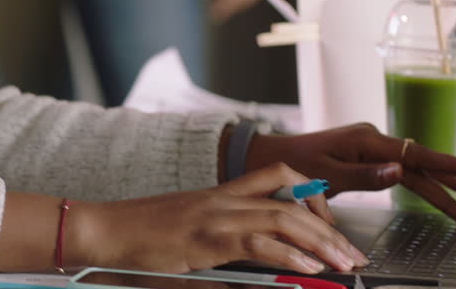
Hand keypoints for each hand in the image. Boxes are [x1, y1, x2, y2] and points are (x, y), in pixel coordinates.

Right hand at [64, 164, 366, 274]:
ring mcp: (215, 214)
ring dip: (322, 241)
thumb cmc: (138, 240)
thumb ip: (227, 258)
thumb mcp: (190, 245)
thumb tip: (266, 281)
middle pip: (292, 200)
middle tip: (354, 255)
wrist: (102, 231)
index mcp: (220, 195)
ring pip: (284, 216)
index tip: (332, 226)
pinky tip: (309, 268)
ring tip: (344, 264)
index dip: (314, 196)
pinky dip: (290, 254)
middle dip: (331, 229)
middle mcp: (222, 199)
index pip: (279, 178)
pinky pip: (259, 241)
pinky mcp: (206, 236)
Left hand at [246, 123, 455, 229]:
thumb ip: (364, 175)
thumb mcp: (326, 173)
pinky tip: (448, 195)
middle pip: (427, 166)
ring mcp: (375, 147)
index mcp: (368, 141)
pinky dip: (429, 186)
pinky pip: (408, 172)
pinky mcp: (372, 156)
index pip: (420, 156)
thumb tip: (400, 171)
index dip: (453, 168)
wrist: (272, 156)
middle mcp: (376, 140)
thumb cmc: (294, 165)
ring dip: (449, 190)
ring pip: (420, 171)